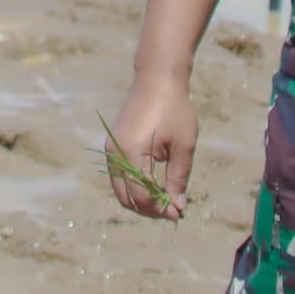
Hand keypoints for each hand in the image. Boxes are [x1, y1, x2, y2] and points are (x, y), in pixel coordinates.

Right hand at [108, 73, 196, 219]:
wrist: (156, 79)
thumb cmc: (174, 110)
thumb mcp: (183, 145)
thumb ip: (178, 178)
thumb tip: (177, 207)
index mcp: (132, 153)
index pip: (141, 195)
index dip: (159, 209)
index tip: (179, 213)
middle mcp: (115, 154)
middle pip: (126, 198)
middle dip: (149, 210)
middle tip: (172, 211)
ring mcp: (111, 150)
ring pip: (121, 190)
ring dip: (141, 200)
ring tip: (166, 201)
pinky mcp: (113, 146)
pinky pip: (120, 177)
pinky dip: (135, 187)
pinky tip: (155, 186)